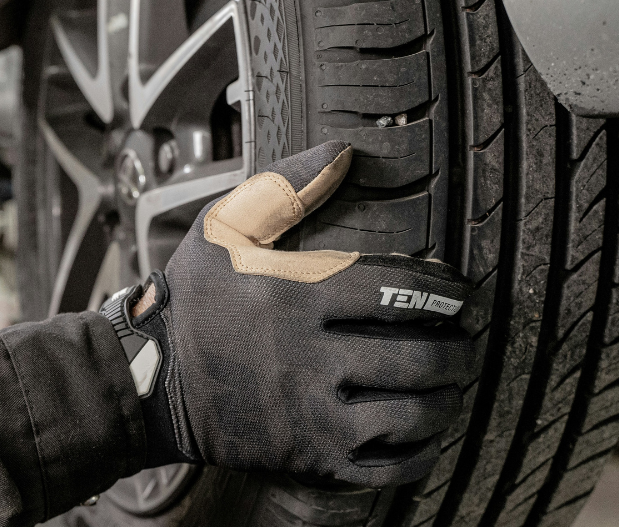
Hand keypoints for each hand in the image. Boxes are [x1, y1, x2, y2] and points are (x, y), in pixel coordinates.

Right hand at [118, 141, 476, 486]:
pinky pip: (387, 466)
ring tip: (452, 384)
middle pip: (416, 359)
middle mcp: (306, 360)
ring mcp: (309, 417)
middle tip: (469, 343)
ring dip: (447, 399)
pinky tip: (426, 432)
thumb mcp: (225, 227)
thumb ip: (287, 187)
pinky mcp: (307, 460)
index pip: (397, 293)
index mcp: (294, 297)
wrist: (149, 382)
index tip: (465, 297)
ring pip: (411, 415)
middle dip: (460, 351)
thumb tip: (346, 151)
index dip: (447, 294)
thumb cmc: (194, 300)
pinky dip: (422, 451)